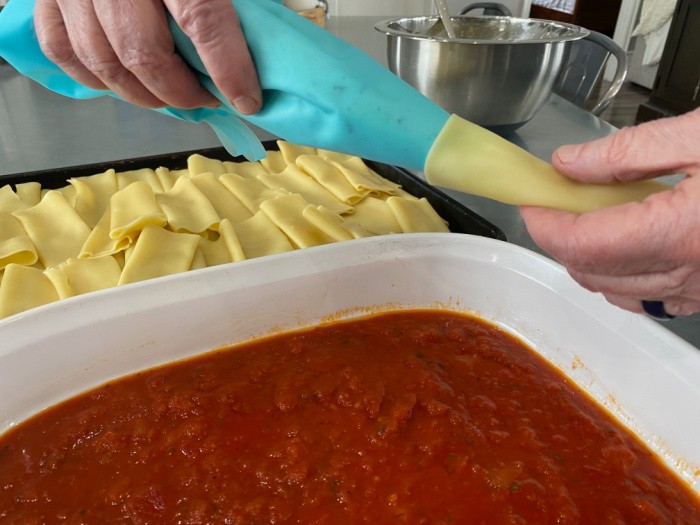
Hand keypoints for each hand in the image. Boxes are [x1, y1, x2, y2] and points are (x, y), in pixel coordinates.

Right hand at [34, 0, 261, 113]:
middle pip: (145, 54)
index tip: (246, 99)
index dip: (228, 68)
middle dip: (181, 93)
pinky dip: (94, 77)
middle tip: (206, 99)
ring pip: (103, 61)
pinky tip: (124, 81)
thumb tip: (266, 34)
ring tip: (170, 96)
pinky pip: (63, 49)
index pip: (202, 18)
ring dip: (143, 94)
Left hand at [520, 108, 699, 316]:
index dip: (545, 226)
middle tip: (555, 202)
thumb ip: (626, 154)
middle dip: (561, 239)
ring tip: (588, 218)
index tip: (531, 202)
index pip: (584, 244)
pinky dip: (622, 278)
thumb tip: (569, 164)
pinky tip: (627, 245)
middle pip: (591, 272)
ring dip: (588, 260)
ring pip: (615, 292)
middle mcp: (690, 274)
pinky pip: (649, 301)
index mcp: (682, 233)